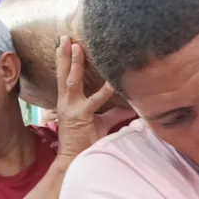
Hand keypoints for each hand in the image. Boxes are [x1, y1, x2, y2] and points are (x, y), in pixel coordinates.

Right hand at [55, 37, 115, 159]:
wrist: (73, 161)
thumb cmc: (86, 143)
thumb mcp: (102, 123)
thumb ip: (116, 113)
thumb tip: (134, 106)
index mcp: (68, 102)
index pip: (65, 77)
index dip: (66, 61)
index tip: (67, 45)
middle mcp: (67, 102)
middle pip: (64, 74)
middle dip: (64, 55)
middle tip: (65, 37)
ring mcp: (72, 108)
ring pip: (73, 81)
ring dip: (75, 63)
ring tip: (77, 46)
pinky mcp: (81, 116)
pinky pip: (95, 100)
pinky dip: (104, 91)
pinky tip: (112, 81)